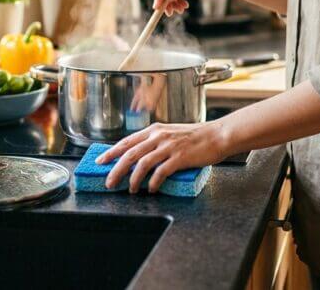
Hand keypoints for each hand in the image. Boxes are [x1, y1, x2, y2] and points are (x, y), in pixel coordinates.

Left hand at [95, 121, 228, 192]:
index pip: (127, 141)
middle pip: (130, 154)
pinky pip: (160, 172)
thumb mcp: (172, 133)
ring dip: (133, 179)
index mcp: (155, 130)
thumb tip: (140, 155)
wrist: (218, 135)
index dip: (111, 152)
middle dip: (116, 170)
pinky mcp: (179, 158)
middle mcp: (159, 136)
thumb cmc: (197, 136)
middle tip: (109, 182)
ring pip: (142, 164)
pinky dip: (153, 183)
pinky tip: (152, 190)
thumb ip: (156, 141)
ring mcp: (169, 147)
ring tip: (130, 190)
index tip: (100, 161)